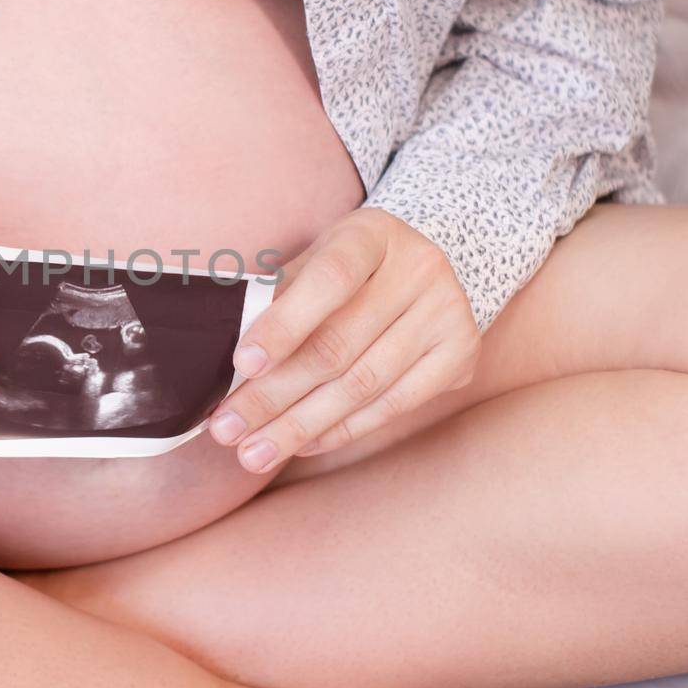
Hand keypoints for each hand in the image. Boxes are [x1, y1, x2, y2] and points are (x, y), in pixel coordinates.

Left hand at [207, 208, 478, 473]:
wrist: (428, 266)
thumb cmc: (349, 268)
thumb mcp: (314, 261)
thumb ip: (276, 299)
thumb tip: (230, 364)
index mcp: (372, 234)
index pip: (328, 279)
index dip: (284, 324)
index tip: (242, 364)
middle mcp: (419, 268)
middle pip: (338, 345)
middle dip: (273, 395)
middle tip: (226, 430)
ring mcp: (447, 313)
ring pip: (362, 384)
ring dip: (300, 426)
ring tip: (254, 453)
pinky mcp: (461, 354)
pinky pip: (393, 405)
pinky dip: (341, 430)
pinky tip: (301, 444)